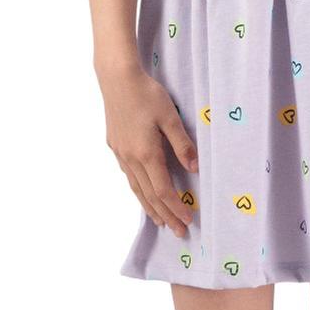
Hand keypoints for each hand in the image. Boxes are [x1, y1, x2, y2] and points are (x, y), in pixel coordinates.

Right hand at [100, 64, 198, 237]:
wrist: (117, 78)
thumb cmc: (147, 94)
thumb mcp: (171, 117)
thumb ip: (182, 144)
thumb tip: (195, 169)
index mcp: (146, 153)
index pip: (164, 190)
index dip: (176, 207)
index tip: (188, 220)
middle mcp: (130, 158)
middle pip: (149, 195)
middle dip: (165, 215)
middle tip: (177, 231)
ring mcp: (120, 153)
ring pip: (136, 188)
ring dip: (149, 206)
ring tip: (159, 220)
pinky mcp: (114, 145)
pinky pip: (128, 175)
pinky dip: (138, 190)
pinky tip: (142, 192)